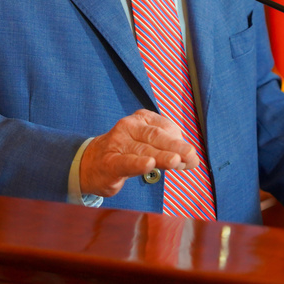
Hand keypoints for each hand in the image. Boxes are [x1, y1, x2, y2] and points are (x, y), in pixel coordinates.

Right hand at [79, 109, 197, 197]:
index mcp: (141, 119)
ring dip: (161, 156)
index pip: (164, 128)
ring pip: (143, 150)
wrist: (90, 165)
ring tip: (176, 161)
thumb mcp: (149, 148)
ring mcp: (117, 143)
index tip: (191, 156)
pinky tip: (149, 164)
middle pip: (155, 137)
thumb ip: (170, 152)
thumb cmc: (125, 153)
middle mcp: (129, 126)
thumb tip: (193, 160)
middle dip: (175, 147)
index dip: (179, 142)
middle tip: (190, 154)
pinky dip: (138, 163)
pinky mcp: (109, 162)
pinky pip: (125, 162)